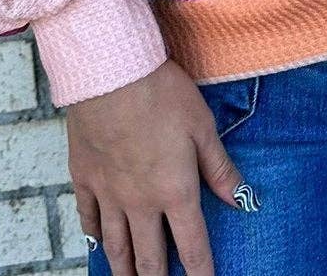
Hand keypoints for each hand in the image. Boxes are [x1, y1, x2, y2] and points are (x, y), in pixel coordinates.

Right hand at [68, 58, 254, 275]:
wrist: (110, 71)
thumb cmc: (162, 92)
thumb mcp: (202, 126)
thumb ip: (219, 168)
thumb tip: (242, 200)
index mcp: (175, 191)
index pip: (193, 247)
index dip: (201, 274)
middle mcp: (141, 202)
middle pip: (150, 259)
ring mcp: (109, 192)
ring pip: (116, 247)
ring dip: (125, 270)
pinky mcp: (84, 176)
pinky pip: (88, 217)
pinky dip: (94, 236)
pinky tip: (96, 245)